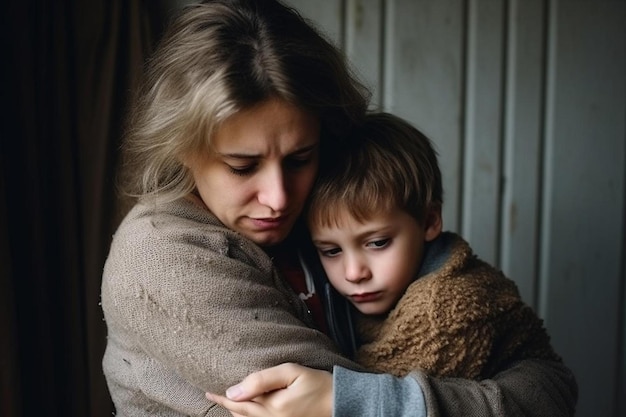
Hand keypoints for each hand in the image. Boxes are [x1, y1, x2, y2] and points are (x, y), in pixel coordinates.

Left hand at [206, 363, 332, 416]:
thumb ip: (261, 379)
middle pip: (240, 414)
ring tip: (227, 401)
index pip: (238, 403)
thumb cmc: (319, 383)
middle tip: (213, 393)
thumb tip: (234, 390)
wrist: (342, 402)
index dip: (222, 397)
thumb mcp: (291, 372)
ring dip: (236, 412)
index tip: (207, 390)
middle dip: (226, 404)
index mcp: (271, 408)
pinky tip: (247, 411)